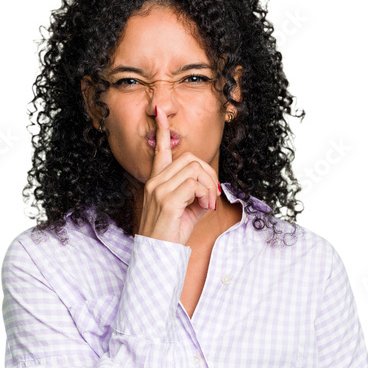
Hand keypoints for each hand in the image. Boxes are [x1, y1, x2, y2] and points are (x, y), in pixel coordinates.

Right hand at [135, 106, 219, 245]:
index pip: (159, 150)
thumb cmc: (172, 234)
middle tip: (212, 196)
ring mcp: (158, 190)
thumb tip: (211, 188)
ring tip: (207, 204)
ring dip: (209, 186)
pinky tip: (204, 208)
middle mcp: (155, 182)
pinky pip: (194, 185)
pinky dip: (206, 195)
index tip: (160, 112)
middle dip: (208, 174)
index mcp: (157, 181)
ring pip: (194, 169)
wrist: (158, 255)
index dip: (162, 130)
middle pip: (189, 158)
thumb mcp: (187, 210)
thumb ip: (197, 194)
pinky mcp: (166, 200)